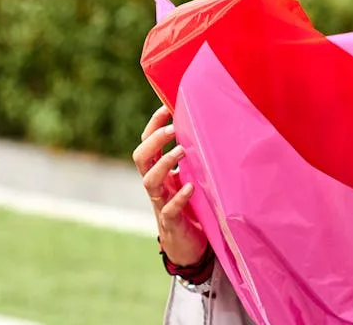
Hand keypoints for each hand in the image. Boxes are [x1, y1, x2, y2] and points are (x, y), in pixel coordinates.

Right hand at [132, 105, 208, 267]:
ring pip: (149, 181)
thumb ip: (194, 160)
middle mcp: (157, 185)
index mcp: (161, 172)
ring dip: (164, 164)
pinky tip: (191, 188)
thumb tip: (211, 130)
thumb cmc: (192, 206)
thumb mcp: (191, 178)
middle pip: (141, 158)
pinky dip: (179, 197)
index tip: (166, 107)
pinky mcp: (171, 223)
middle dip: (154, 140)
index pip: (148, 143)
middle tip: (173, 128)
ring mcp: (161, 203)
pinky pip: (169, 209)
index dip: (153, 125)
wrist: (189, 246)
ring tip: (182, 150)